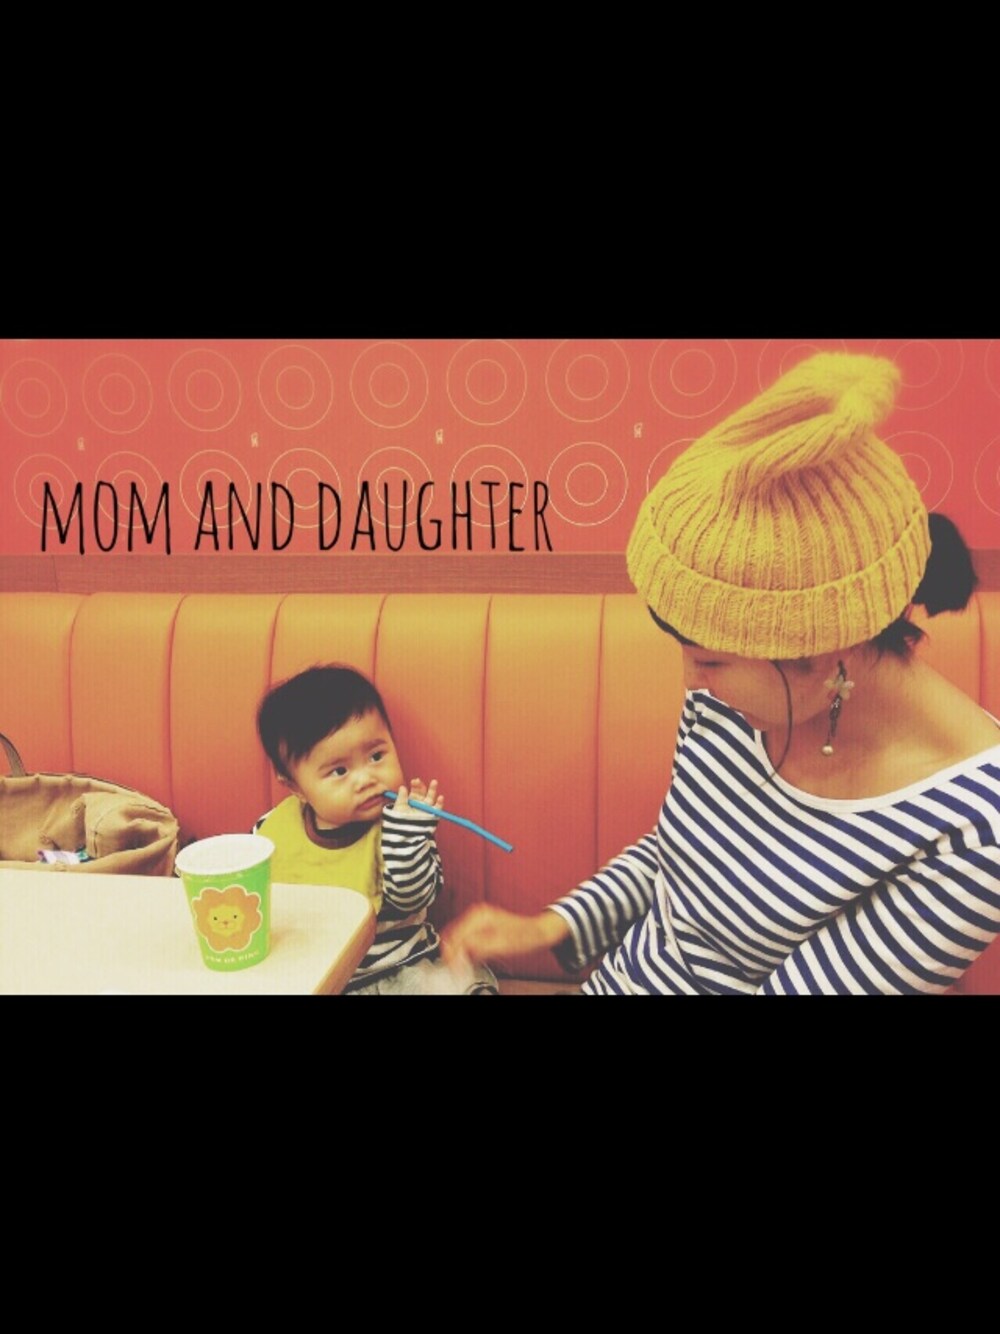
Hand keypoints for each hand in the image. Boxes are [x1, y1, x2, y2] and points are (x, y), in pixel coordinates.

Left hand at [391, 778, 443, 817]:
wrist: (405, 835)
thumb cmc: (400, 822)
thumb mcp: (399, 808)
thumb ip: (401, 798)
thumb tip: (402, 787)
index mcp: (412, 800)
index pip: (415, 790)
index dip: (415, 785)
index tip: (414, 781)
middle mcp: (420, 803)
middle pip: (423, 792)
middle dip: (423, 786)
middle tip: (421, 781)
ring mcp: (427, 809)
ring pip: (431, 797)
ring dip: (433, 790)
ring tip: (434, 782)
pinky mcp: (433, 816)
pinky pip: (437, 808)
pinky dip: (440, 803)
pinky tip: (440, 797)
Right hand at [440, 903, 569, 966]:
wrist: (537, 932)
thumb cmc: (525, 935)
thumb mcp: (500, 944)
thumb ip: (478, 948)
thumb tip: (460, 952)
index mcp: (479, 915)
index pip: (455, 935)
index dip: (452, 953)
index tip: (453, 968)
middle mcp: (476, 915)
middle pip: (453, 935)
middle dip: (453, 954)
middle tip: (456, 970)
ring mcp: (478, 920)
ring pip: (458, 939)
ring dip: (458, 953)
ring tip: (463, 968)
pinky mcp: (480, 928)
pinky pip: (466, 940)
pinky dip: (466, 951)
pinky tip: (471, 960)